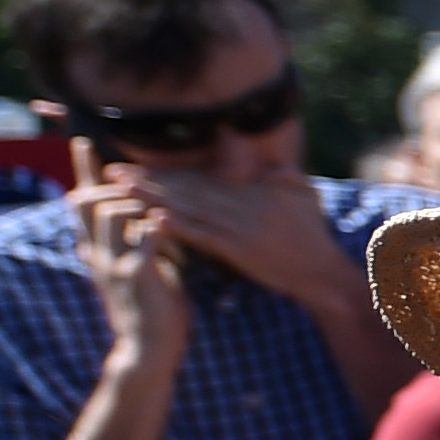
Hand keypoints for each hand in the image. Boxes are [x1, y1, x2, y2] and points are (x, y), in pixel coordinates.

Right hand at [67, 152, 183, 364]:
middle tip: (103, 151)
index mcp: (100, 250)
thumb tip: (150, 211)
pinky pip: (143, 244)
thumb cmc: (152, 303)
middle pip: (89, 203)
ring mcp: (116, 264)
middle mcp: (101, 254)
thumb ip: (140, 239)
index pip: (87, 204)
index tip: (84, 144)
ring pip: (111, 215)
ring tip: (149, 189)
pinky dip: (153, 227)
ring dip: (131, 197)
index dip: (86, 174)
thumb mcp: (141, 265)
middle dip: (95, 175)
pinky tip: (162, 216)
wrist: (149, 345)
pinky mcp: (137, 276)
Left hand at [132, 162, 352, 312]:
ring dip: (154, 196)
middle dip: (150, 179)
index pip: (205, 177)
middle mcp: (249, 203)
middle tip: (114, 171)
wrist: (324, 274)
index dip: (169, 171)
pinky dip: (179, 226)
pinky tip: (154, 218)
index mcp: (259, 188)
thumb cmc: (314, 236)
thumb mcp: (305, 196)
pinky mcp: (241, 250)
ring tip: (122, 189)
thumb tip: (263, 165)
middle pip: (191, 188)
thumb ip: (282, 176)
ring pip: (191, 207)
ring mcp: (244, 226)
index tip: (138, 165)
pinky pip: (204, 235)